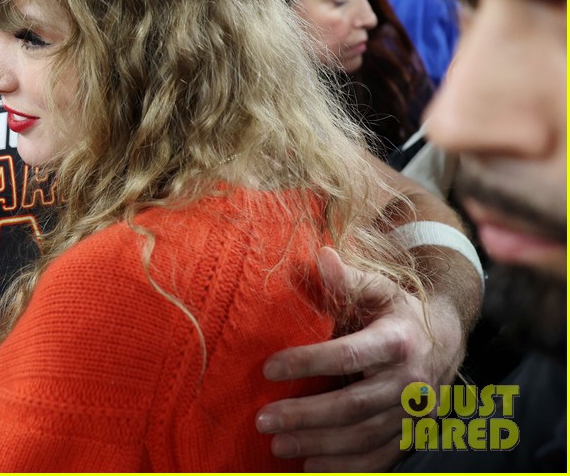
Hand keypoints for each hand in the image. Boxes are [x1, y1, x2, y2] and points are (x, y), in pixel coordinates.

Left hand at [254, 247, 462, 470]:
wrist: (447, 338)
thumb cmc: (397, 309)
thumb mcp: (378, 287)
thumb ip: (347, 278)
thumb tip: (320, 256)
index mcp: (398, 341)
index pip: (349, 355)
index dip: (308, 362)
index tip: (268, 368)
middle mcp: (411, 382)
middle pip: (353, 406)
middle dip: (306, 416)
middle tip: (263, 419)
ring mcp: (414, 414)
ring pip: (364, 437)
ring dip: (319, 445)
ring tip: (278, 445)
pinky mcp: (413, 434)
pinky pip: (380, 458)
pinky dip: (346, 467)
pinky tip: (310, 467)